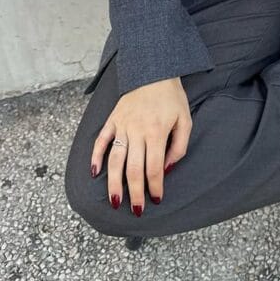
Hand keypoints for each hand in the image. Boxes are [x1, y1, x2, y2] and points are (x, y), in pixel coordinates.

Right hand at [91, 77, 191, 215]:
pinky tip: (94, 173)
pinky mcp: (112, 119)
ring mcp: (122, 125)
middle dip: (134, 193)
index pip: (154, 167)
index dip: (155, 187)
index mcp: (157, 132)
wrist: (154, 70)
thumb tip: (166, 169)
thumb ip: (179, 146)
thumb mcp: (185, 119)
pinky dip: (95, 156)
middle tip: (136, 211)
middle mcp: (137, 130)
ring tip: (115, 202)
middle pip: (133, 169)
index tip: (156, 200)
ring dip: (114, 183)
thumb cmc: (172, 97)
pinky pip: (101, 140)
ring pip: (115, 160)